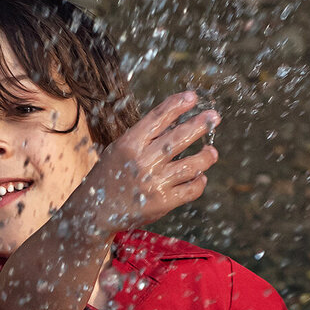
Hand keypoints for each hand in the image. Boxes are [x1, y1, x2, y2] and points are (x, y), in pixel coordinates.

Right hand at [84, 92, 218, 233]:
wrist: (94, 212)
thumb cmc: (108, 177)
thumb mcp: (118, 150)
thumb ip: (143, 138)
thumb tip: (176, 120)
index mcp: (128, 144)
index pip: (157, 118)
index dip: (176, 105)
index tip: (192, 97)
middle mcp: (142, 161)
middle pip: (178, 138)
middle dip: (199, 125)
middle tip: (214, 117)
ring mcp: (153, 183)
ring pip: (190, 165)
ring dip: (206, 157)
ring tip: (212, 151)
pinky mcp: (162, 203)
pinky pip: (190, 190)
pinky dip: (198, 182)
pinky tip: (200, 176)